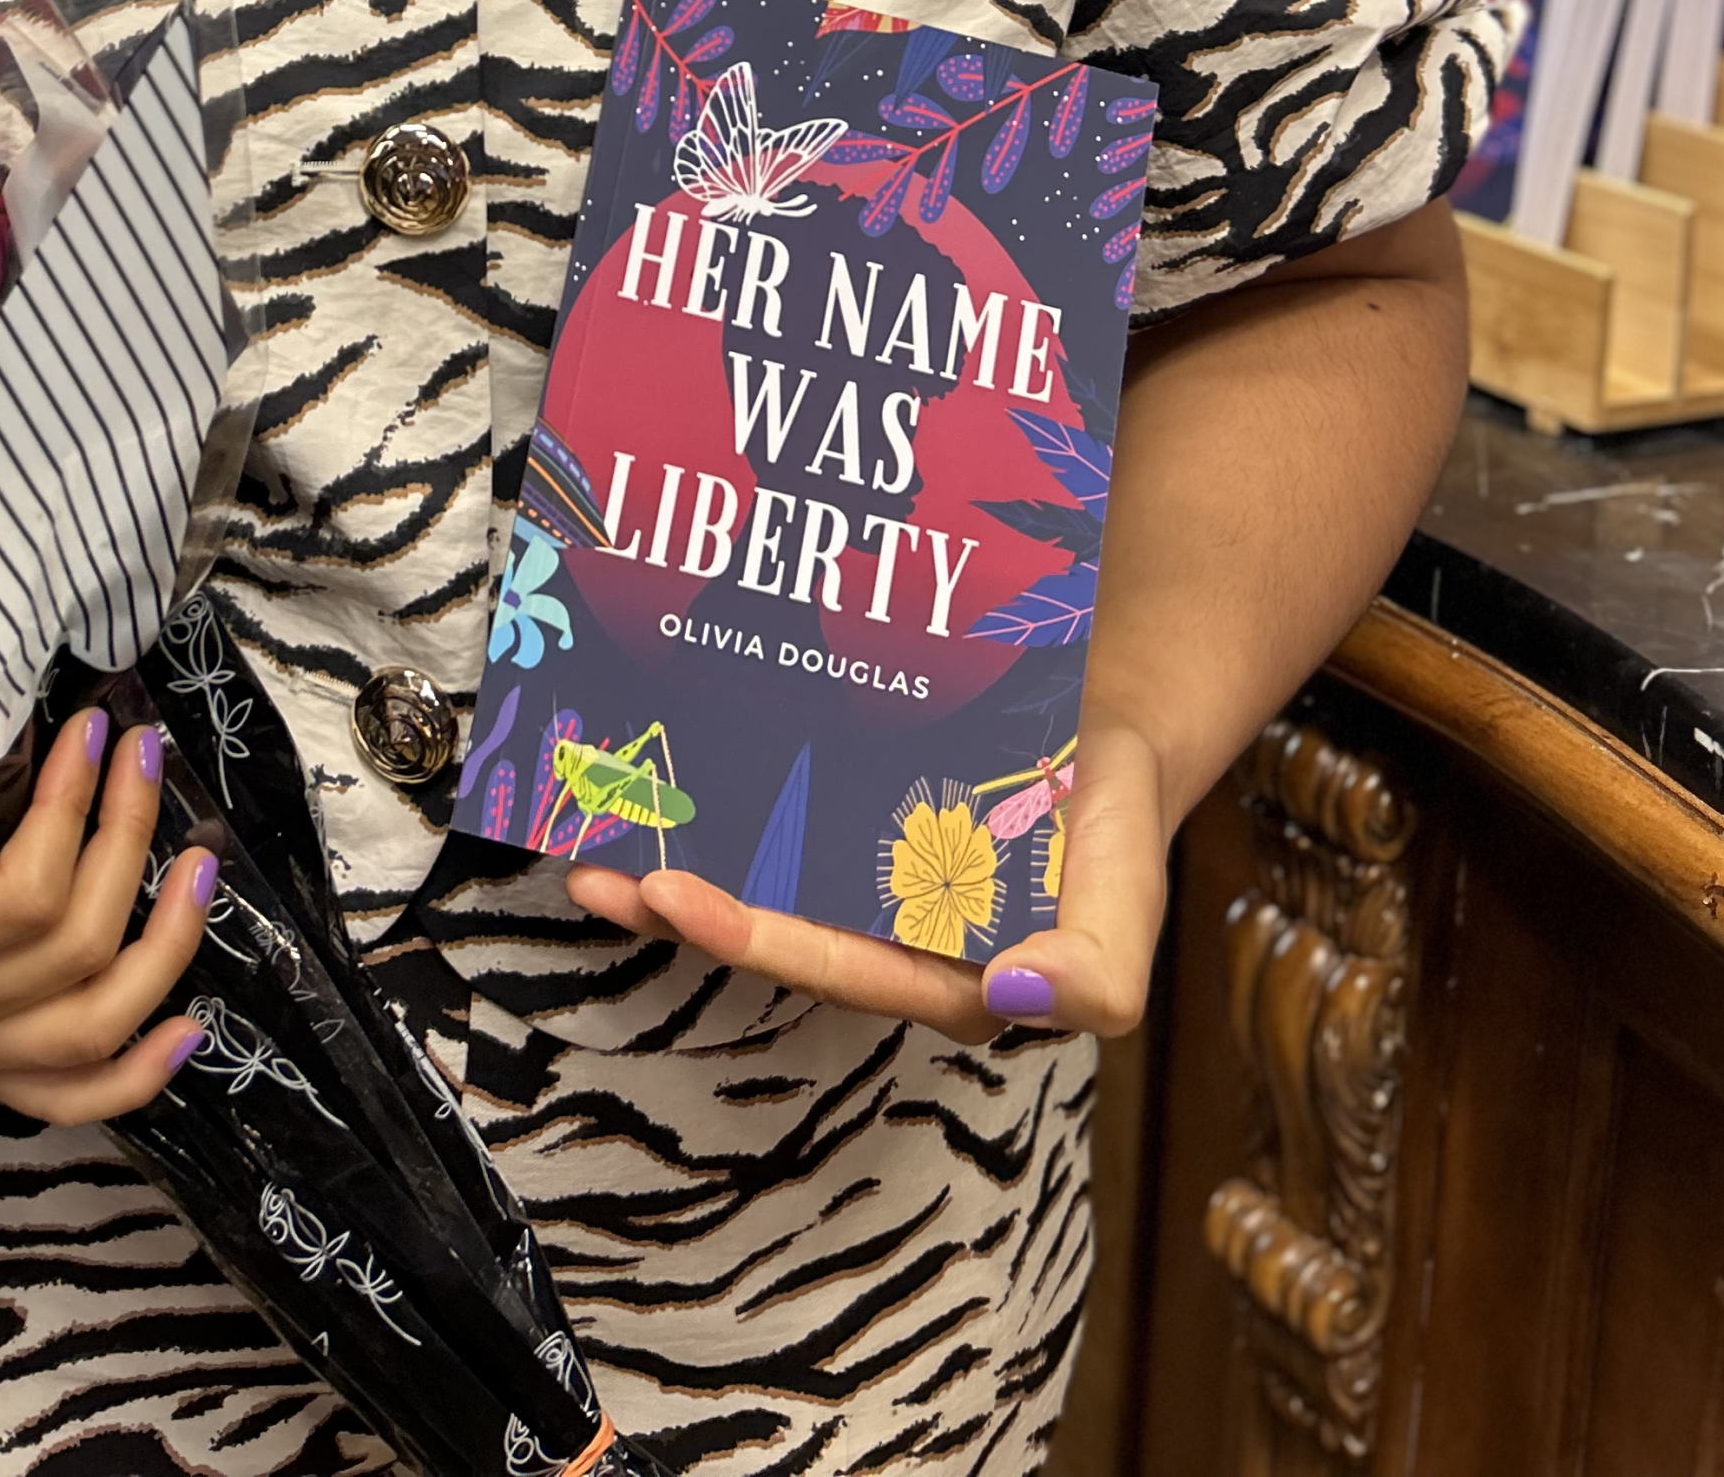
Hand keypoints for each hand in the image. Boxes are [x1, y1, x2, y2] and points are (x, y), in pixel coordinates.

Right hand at [0, 706, 214, 1119]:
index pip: (19, 897)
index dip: (73, 810)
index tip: (91, 729)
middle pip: (71, 947)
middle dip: (126, 839)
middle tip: (140, 751)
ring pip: (91, 1031)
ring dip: (164, 949)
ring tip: (201, 862)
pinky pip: (66, 1099)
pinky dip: (135, 1078)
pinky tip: (188, 1032)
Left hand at [564, 720, 1171, 1039]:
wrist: (1108, 726)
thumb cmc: (1115, 822)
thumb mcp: (1129, 906)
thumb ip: (1096, 973)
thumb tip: (1021, 997)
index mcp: (944, 975)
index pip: (834, 966)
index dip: (755, 937)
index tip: (681, 899)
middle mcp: (885, 935)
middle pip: (772, 929)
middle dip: (684, 907)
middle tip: (604, 872)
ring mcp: (857, 873)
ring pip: (755, 876)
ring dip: (675, 861)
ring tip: (594, 839)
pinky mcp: (843, 814)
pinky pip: (770, 816)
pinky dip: (711, 804)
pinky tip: (655, 778)